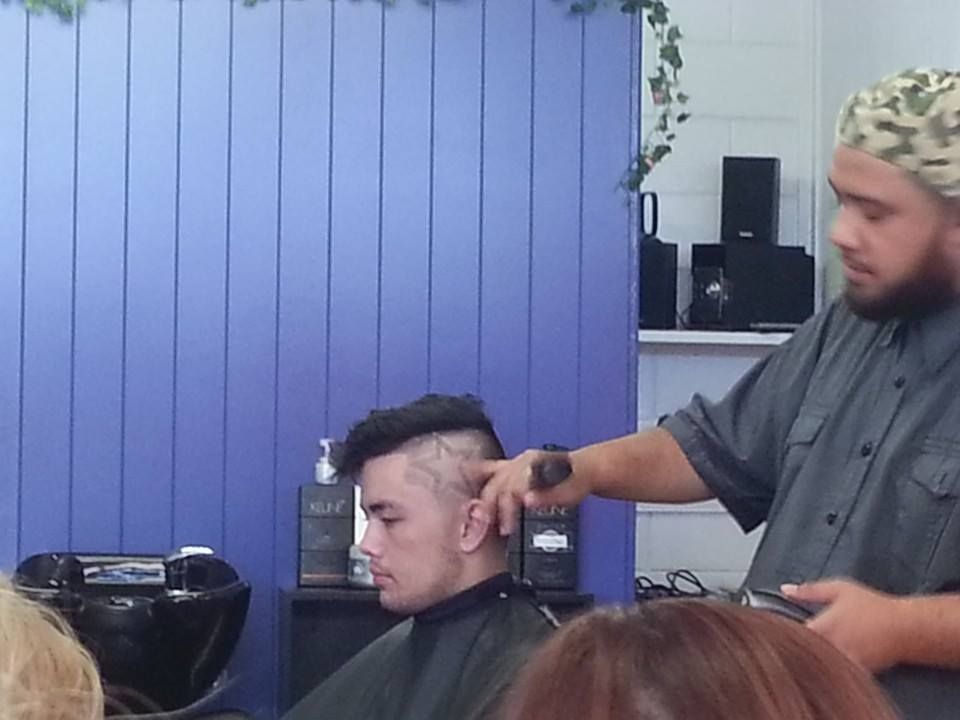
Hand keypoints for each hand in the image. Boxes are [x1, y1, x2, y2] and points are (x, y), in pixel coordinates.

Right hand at [467, 449, 589, 536]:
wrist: (583, 470)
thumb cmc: (578, 479)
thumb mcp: (571, 491)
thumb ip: (550, 496)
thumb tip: (527, 500)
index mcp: (534, 465)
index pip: (513, 487)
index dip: (506, 509)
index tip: (505, 528)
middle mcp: (522, 462)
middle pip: (497, 485)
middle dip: (489, 510)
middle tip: (483, 533)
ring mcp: (516, 464)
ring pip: (491, 480)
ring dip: (483, 502)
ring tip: (477, 522)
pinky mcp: (512, 468)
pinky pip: (489, 468)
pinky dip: (476, 472)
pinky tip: (463, 472)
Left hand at [782, 578, 907, 672]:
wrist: (905, 629)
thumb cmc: (873, 607)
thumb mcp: (839, 589)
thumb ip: (810, 590)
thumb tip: (785, 590)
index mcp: (824, 627)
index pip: (793, 635)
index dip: (782, 632)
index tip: (778, 628)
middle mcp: (832, 647)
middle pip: (802, 652)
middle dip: (795, 646)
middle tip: (790, 639)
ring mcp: (844, 663)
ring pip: (818, 665)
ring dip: (811, 658)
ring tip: (808, 649)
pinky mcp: (855, 673)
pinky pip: (835, 673)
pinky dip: (828, 668)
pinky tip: (826, 661)